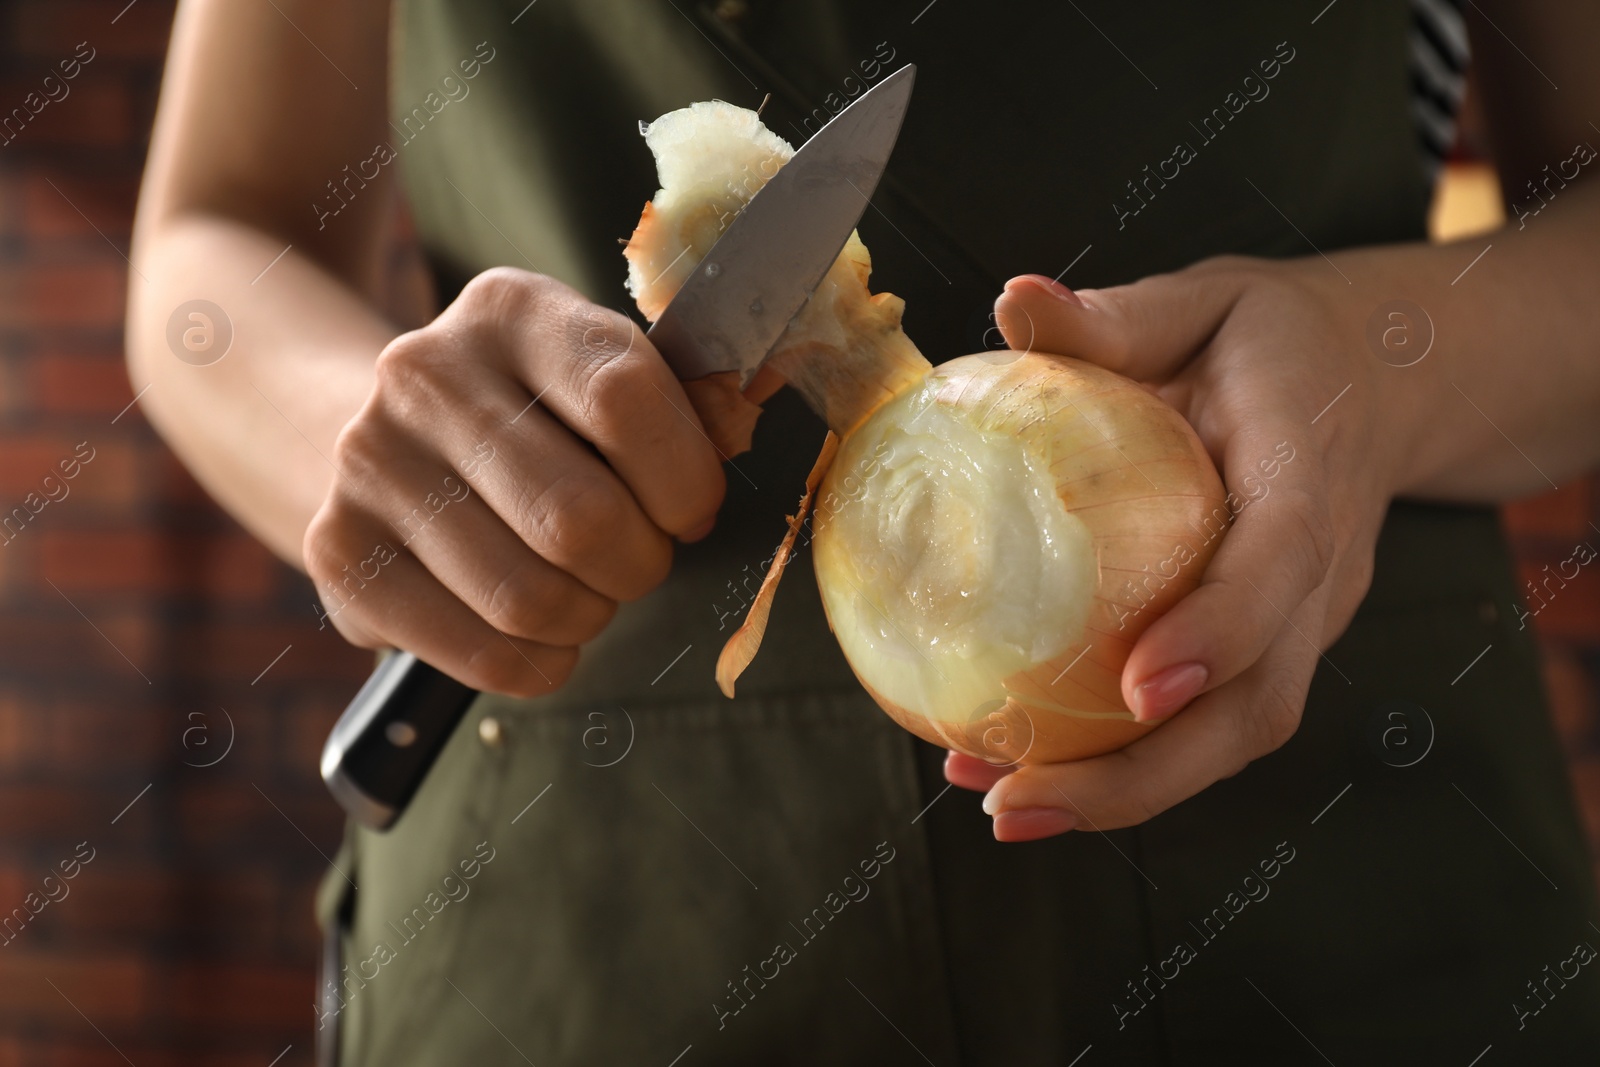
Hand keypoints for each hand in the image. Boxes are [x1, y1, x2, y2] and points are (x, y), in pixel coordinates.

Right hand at [304, 267, 725, 694]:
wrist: (378, 437)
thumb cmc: (532, 419)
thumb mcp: (596, 376)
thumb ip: (677, 403)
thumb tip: (738, 425)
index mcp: (510, 309)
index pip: (624, 400)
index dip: (684, 479)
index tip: (693, 509)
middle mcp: (424, 374)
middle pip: (579, 519)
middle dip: (641, 564)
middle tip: (641, 560)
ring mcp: (369, 463)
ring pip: (531, 599)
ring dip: (591, 616)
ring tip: (588, 592)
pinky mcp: (339, 552)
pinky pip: (482, 651)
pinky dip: (540, 664)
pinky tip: (545, 635)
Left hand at [954, 256, 1406, 840]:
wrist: (1380, 382)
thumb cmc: (1276, 339)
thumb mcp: (1207, 300)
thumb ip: (1119, 317)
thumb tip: (1014, 302)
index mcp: (1308, 474)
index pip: (1280, 566)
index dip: (1221, 633)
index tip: (1142, 689)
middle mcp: (1318, 574)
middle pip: (1257, 703)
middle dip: (1145, 776)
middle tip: (1018, 804)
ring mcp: (1302, 624)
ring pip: (1232, 735)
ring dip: (1123, 791)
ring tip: (1004, 806)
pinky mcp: (1271, 648)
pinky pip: (1206, 721)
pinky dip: (1124, 760)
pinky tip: (1024, 764)